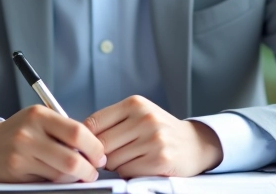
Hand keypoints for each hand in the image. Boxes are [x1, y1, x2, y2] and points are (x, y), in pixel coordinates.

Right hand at [0, 105, 106, 182]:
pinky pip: (47, 181)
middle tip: (93, 171)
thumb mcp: (40, 120)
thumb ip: (64, 130)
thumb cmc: (20, 132)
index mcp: (39, 114)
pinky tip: (58, 176)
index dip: (94, 147)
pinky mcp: (16, 169)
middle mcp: (29, 132)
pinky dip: (58, 182)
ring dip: (75, 178)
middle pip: (72, 157)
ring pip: (61, 173)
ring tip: (78, 175)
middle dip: (89, 169)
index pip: (77, 132)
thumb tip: (94, 148)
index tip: (100, 155)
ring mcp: (21, 152)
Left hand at [85, 95, 222, 177]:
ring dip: (116, 165)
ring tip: (132, 158)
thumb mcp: (138, 115)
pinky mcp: (160, 159)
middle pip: (101, 144)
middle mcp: (145, 118)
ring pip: (113, 160)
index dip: (85, 139)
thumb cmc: (161, 130)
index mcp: (135, 103)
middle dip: (102, 155)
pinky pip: (127, 172)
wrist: (195, 144)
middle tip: (112, 155)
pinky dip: (129, 173)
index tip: (87, 147)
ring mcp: (153, 138)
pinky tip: (141, 165)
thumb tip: (80, 140)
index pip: (93, 122)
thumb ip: (112, 122)